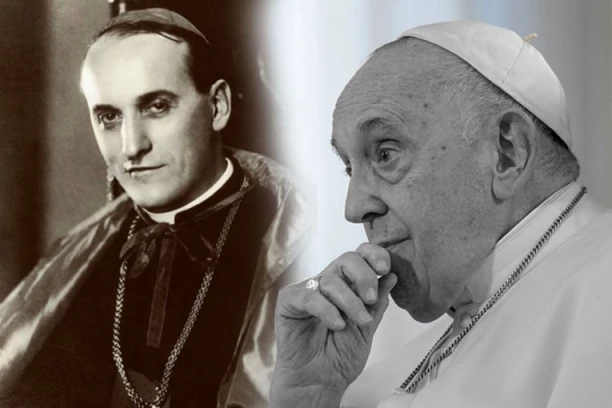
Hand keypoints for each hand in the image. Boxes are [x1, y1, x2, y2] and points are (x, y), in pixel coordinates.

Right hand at [270, 243, 396, 407]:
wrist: (318, 383)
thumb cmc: (339, 357)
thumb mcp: (367, 328)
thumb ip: (377, 303)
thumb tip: (392, 276)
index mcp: (347, 285)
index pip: (360, 256)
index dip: (373, 255)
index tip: (385, 267)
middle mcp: (327, 283)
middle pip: (346, 260)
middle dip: (364, 276)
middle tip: (371, 298)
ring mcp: (308, 291)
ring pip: (331, 280)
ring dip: (350, 301)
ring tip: (358, 322)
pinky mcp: (289, 301)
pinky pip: (310, 296)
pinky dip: (327, 310)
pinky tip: (336, 325)